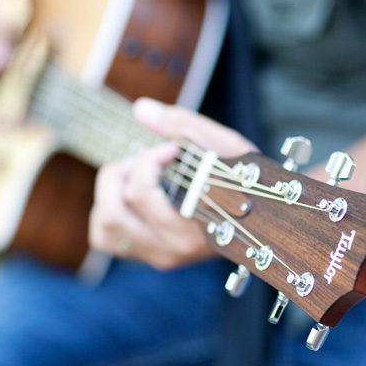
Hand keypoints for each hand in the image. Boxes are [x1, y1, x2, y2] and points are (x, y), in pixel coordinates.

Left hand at [89, 98, 255, 269]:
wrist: (263, 217)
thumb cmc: (245, 178)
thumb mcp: (225, 146)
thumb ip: (183, 124)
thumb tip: (141, 109)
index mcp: (192, 227)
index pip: (141, 194)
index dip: (147, 160)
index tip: (170, 149)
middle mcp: (171, 249)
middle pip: (112, 213)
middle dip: (117, 175)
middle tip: (140, 161)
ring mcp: (158, 256)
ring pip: (102, 229)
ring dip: (108, 195)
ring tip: (132, 177)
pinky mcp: (149, 256)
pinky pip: (106, 238)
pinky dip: (106, 213)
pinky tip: (129, 196)